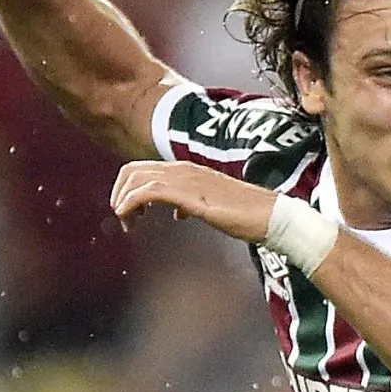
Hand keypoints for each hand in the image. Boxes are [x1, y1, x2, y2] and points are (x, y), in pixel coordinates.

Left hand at [111, 161, 277, 244]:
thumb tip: (178, 211)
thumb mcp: (212, 204)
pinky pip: (148, 192)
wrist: (270, 216)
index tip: (132, 212)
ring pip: (137, 178)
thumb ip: (191, 203)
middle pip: (134, 170)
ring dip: (123, 200)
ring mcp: (187, 180)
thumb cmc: (248, 214)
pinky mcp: (189, 195)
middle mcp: (184, 169)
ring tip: (127, 222)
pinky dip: (131, 203)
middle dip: (120, 193)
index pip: (145, 169)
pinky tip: (133, 218)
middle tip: (124, 218)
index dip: (129, 188)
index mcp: (189, 170)